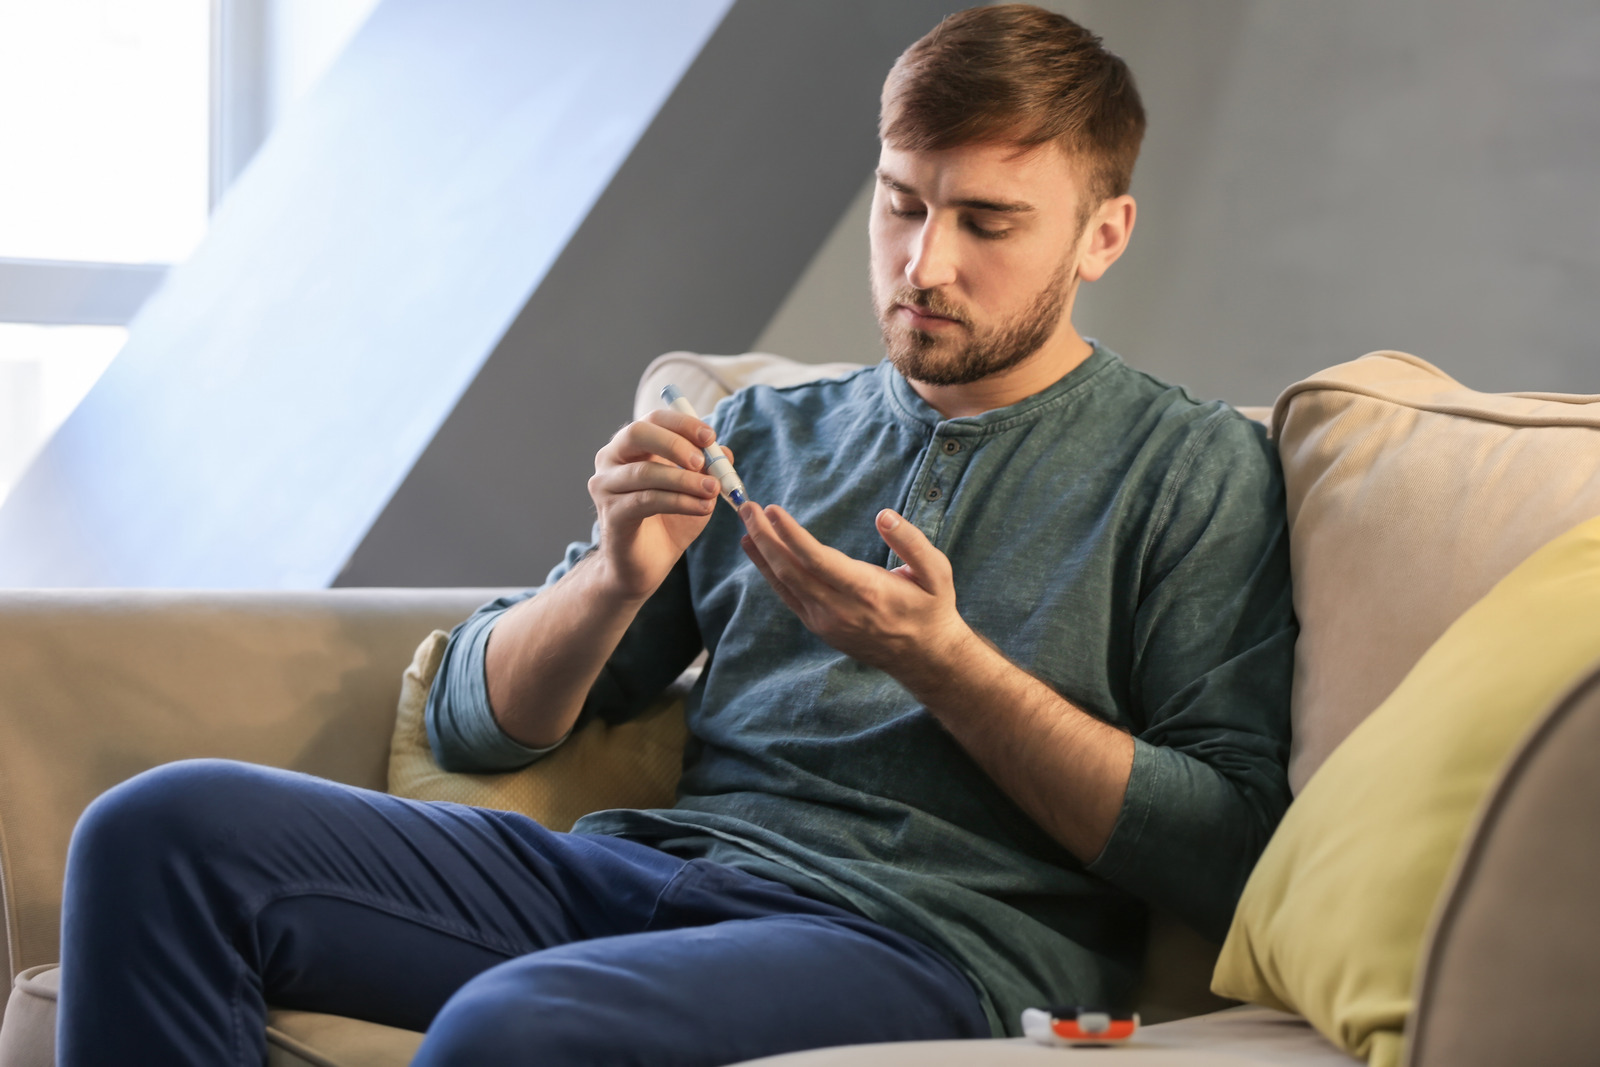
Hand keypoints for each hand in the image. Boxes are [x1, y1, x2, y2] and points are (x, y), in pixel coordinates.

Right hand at [588, 409, 731, 599]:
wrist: (644, 566)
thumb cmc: (668, 523)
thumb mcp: (695, 490)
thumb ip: (708, 468)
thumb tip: (724, 451)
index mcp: (631, 447)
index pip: (653, 419)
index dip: (682, 423)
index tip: (710, 437)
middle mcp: (611, 460)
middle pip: (637, 434)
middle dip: (674, 443)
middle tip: (703, 461)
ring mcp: (606, 487)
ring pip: (645, 472)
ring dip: (684, 480)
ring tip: (712, 490)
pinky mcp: (611, 515)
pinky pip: (647, 500)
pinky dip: (679, 501)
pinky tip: (702, 507)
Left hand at [738, 503, 971, 683]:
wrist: (924, 657)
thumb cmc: (931, 608)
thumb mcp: (937, 573)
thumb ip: (911, 542)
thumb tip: (884, 516)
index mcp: (866, 591)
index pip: (817, 559)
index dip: (791, 534)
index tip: (773, 509)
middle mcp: (839, 609)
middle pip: (791, 570)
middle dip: (766, 537)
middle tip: (747, 508)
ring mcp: (826, 621)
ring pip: (785, 584)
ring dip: (762, 554)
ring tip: (745, 526)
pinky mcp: (820, 626)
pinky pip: (789, 596)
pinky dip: (770, 574)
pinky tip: (760, 554)